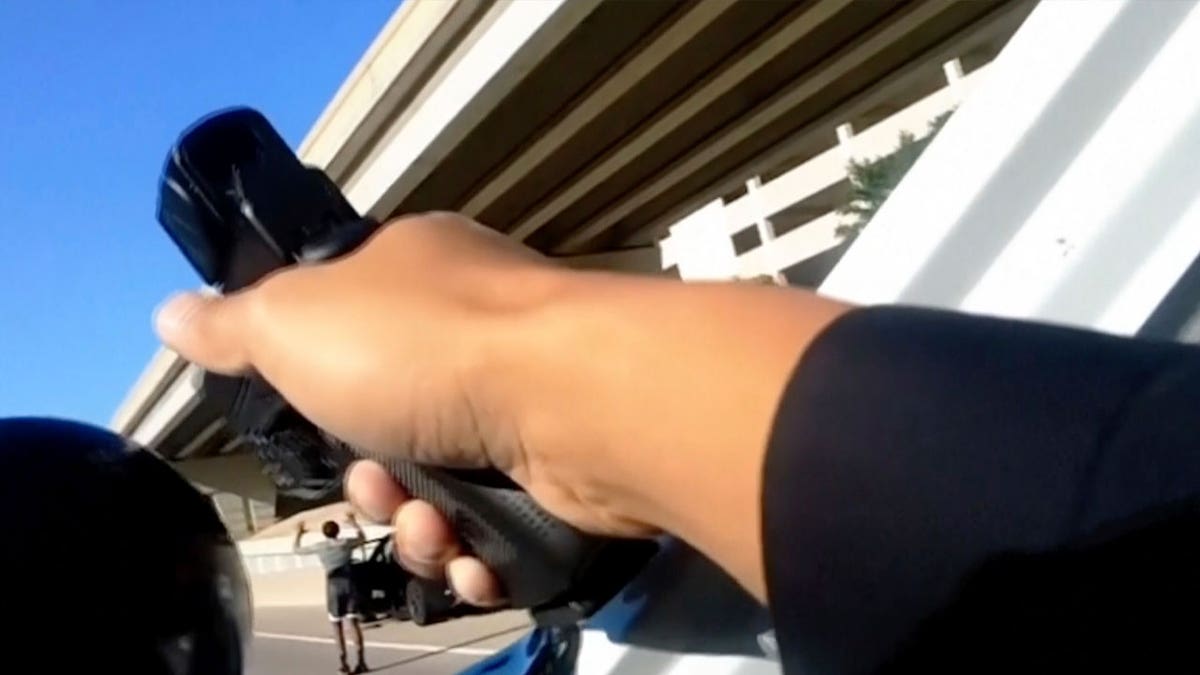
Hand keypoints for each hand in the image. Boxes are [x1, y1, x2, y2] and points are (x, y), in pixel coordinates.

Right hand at [154, 213, 654, 605]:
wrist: (575, 399)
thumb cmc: (431, 344)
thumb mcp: (296, 320)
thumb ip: (233, 324)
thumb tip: (172, 314)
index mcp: (419, 277)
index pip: (353, 334)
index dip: (322, 390)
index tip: (311, 419)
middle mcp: (477, 339)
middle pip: (393, 433)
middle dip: (372, 481)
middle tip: (379, 483)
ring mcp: (525, 408)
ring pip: (443, 496)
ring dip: (420, 530)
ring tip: (436, 524)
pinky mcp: (562, 477)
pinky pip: (499, 535)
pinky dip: (476, 556)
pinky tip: (476, 553)